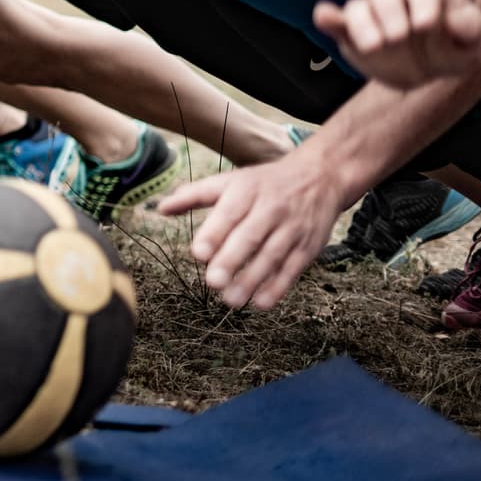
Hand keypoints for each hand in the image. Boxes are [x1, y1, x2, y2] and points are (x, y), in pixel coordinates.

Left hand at [157, 151, 347, 309]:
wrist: (319, 178)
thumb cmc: (263, 184)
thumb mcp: (231, 181)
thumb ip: (195, 195)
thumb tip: (161, 208)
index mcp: (246, 191)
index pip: (228, 213)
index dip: (213, 234)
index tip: (197, 254)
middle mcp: (270, 209)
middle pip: (250, 237)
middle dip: (231, 260)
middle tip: (212, 282)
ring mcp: (292, 228)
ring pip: (271, 256)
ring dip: (252, 280)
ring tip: (230, 300)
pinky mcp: (308, 246)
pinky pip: (293, 268)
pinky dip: (278, 287)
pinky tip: (260, 303)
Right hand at [312, 0, 480, 88]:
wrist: (429, 49)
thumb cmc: (454, 40)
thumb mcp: (475, 36)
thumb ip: (473, 30)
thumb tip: (459, 24)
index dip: (425, 4)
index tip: (426, 24)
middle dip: (389, 13)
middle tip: (397, 37)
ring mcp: (370, 15)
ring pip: (359, 8)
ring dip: (361, 24)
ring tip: (373, 45)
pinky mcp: (352, 34)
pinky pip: (337, 23)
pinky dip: (329, 19)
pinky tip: (324, 14)